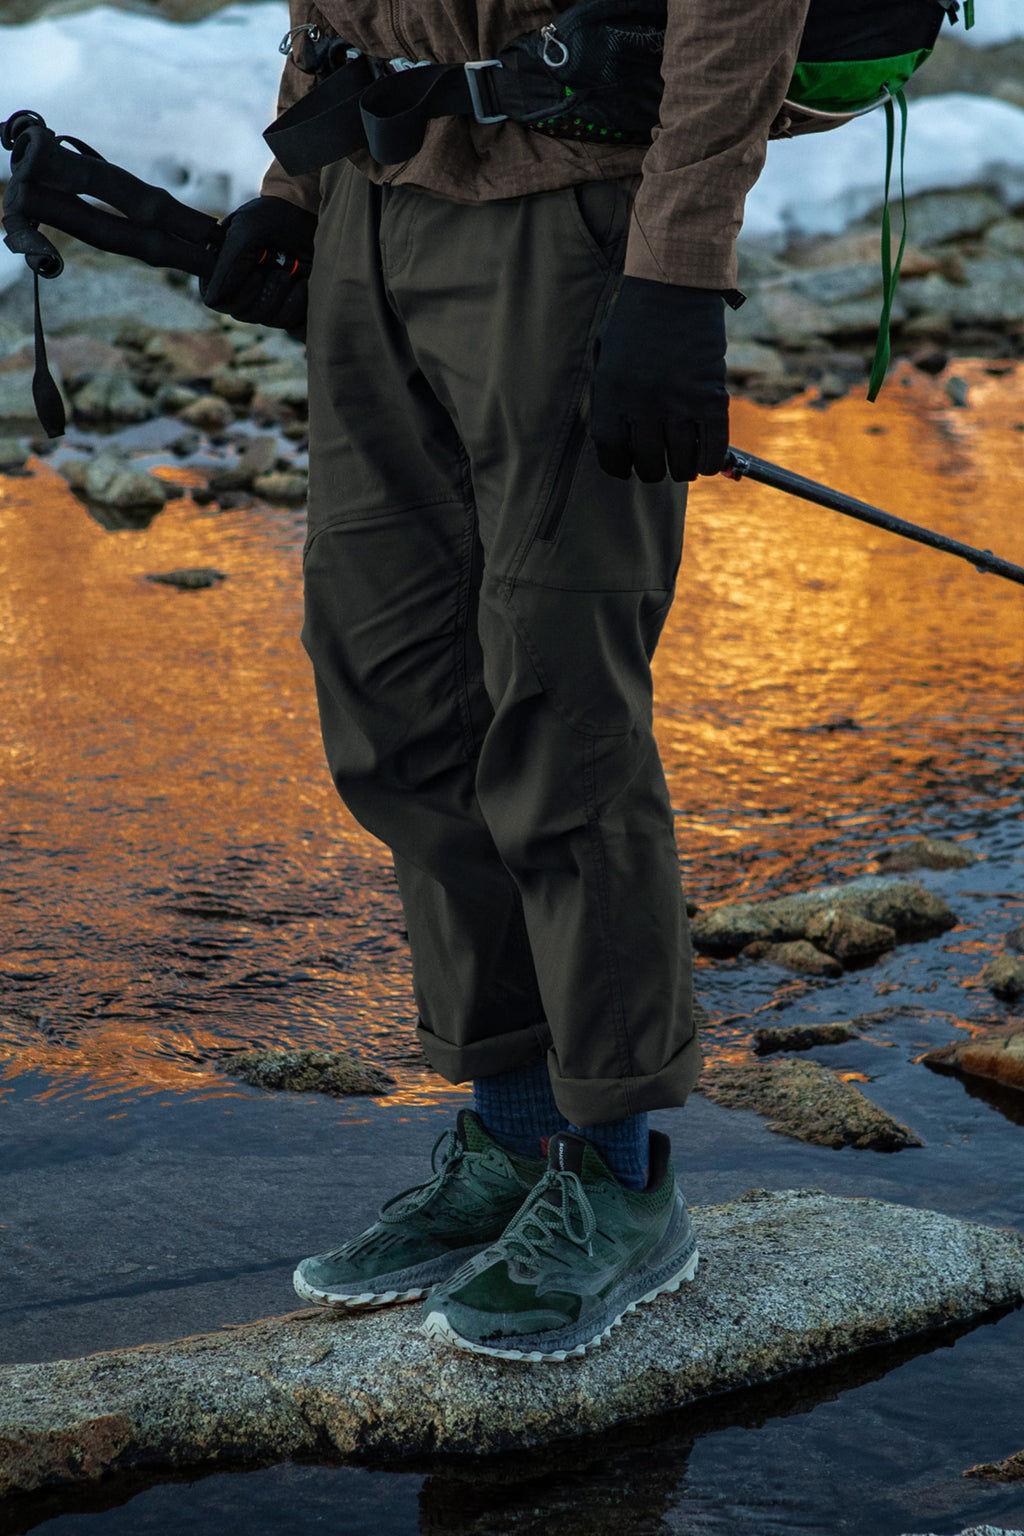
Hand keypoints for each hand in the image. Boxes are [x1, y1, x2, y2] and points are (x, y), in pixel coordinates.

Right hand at [200, 195, 316, 330]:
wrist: (309, 213)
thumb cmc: (275, 215)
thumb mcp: (247, 230)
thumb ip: (227, 262)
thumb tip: (211, 301)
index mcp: (221, 265)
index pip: (216, 299)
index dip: (237, 293)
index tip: (258, 273)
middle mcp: (238, 283)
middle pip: (240, 313)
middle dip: (263, 295)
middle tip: (279, 272)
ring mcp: (261, 295)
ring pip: (263, 319)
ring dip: (279, 297)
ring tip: (289, 273)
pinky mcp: (284, 304)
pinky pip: (285, 321)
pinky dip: (296, 304)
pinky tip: (303, 283)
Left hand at [589, 277, 729, 482]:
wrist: (675, 281)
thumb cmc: (636, 315)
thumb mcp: (605, 353)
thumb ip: (604, 395)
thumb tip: (608, 438)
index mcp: (611, 393)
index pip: (611, 452)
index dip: (618, 467)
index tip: (625, 467)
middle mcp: (642, 403)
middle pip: (647, 463)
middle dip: (651, 470)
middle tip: (657, 464)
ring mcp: (678, 401)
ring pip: (680, 462)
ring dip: (681, 470)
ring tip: (682, 464)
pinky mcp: (711, 395)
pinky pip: (712, 446)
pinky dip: (710, 460)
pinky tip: (706, 460)